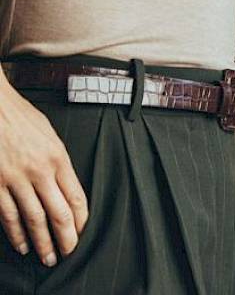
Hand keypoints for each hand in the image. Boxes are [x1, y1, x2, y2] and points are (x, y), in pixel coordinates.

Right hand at [0, 82, 85, 265]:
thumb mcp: (50, 136)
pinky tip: (22, 244)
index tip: (83, 233)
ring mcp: (16, 178)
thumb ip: (58, 162)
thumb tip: (65, 186)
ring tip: (47, 257)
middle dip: (66, 238)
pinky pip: (8, 214)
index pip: (76, 197)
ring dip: (42, 241)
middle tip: (69, 254)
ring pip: (33, 218)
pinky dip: (15, 233)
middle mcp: (40, 171)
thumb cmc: (21, 118)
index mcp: (58, 158)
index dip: (81, 220)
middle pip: (58, 212)